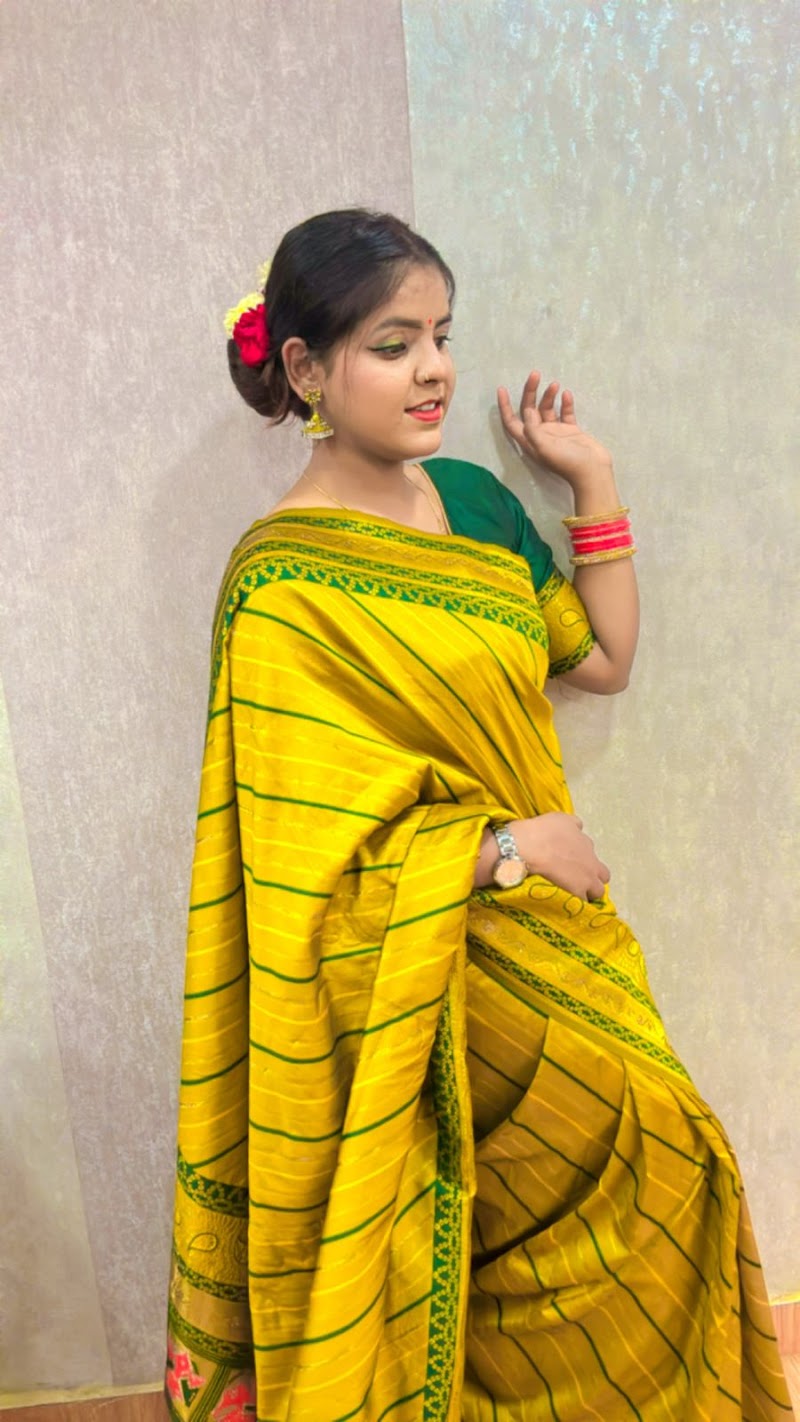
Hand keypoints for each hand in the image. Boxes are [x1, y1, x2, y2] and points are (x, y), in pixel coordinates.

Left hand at [497, 371, 613, 491]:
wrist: (592, 470)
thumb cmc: (567, 462)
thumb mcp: (544, 447)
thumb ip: (532, 430)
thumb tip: (526, 412)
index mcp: (530, 442)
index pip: (512, 422)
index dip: (504, 407)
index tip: (502, 388)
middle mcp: (540, 435)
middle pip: (530, 410)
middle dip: (530, 392)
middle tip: (535, 374)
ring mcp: (556, 433)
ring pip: (548, 409)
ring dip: (549, 396)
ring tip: (555, 384)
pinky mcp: (571, 431)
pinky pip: (565, 413)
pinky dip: (565, 403)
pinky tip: (567, 394)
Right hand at [514, 813, 609, 900]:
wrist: (532, 848)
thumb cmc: (542, 830)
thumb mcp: (561, 818)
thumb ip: (573, 825)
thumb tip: (578, 829)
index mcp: (586, 842)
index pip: (591, 854)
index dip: (583, 859)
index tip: (572, 861)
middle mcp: (592, 861)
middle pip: (604, 875)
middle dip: (593, 877)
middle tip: (577, 879)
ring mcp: (587, 878)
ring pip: (598, 891)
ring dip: (588, 891)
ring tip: (573, 893)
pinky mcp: (579, 892)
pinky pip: (583, 901)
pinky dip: (576, 901)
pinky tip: (566, 900)